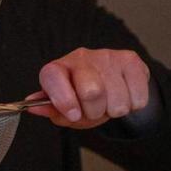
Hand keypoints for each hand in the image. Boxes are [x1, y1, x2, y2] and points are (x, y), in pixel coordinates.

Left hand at [26, 48, 150, 128]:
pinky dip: (133, 105)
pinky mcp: (131, 60)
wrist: (111, 83)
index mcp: (58, 68)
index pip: (53, 77)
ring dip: (114, 110)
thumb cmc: (81, 98)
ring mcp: (107, 56)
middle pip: (92, 91)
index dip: (63, 100)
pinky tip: (124, 95)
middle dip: (94, 112)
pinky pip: (137, 97)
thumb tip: (32, 106)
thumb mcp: (63, 109)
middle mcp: (81, 57)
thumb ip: (50, 109)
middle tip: (93, 110)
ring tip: (108, 103)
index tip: (72, 114)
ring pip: (118, 99)